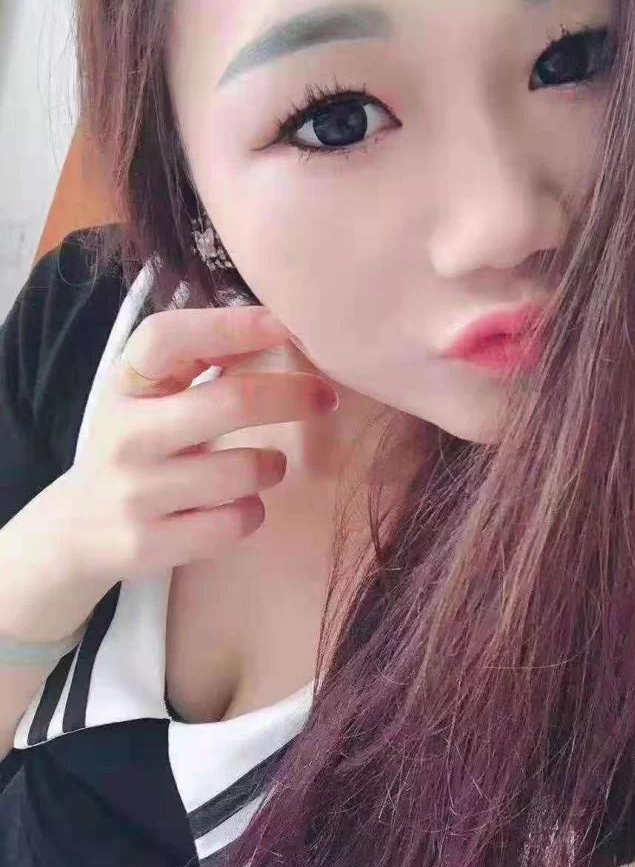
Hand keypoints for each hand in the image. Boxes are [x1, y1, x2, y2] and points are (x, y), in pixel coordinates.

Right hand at [58, 303, 338, 583]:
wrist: (79, 527)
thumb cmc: (140, 444)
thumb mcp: (152, 394)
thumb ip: (201, 357)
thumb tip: (279, 325)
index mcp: (126, 384)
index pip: (167, 337)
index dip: (229, 325)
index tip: (283, 322)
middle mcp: (125, 435)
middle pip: (231, 402)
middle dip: (293, 395)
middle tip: (324, 397)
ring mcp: (135, 494)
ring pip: (246, 471)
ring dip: (272, 466)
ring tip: (264, 467)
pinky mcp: (150, 544)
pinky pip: (238, 522)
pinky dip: (253, 512)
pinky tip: (237, 505)